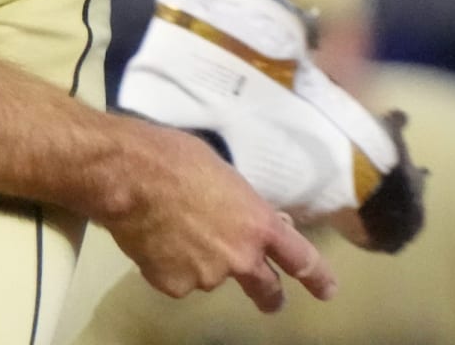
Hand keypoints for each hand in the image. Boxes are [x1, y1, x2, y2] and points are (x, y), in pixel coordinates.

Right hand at [101, 123, 336, 312]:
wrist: (127, 175)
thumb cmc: (173, 157)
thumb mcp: (219, 171)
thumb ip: (238, 200)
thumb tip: (245, 214)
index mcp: (257, 222)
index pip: (299, 257)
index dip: (316, 276)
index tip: (327, 290)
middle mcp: (239, 256)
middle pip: (266, 289)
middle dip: (270, 296)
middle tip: (268, 298)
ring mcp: (206, 276)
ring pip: (208, 274)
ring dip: (199, 260)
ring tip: (169, 225)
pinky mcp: (173, 285)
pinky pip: (174, 276)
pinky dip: (167, 263)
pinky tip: (151, 236)